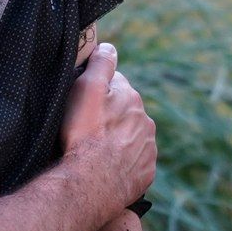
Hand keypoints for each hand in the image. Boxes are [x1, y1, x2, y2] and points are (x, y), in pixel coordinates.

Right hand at [60, 43, 156, 207]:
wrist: (90, 183)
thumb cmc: (84, 134)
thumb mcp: (86, 89)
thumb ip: (101, 64)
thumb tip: (110, 47)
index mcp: (132, 97)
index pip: (115, 85)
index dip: (97, 92)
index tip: (83, 105)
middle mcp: (145, 121)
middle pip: (124, 112)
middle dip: (109, 117)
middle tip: (86, 130)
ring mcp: (148, 148)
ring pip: (130, 137)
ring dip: (116, 140)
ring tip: (95, 151)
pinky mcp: (146, 172)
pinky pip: (134, 162)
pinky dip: (122, 162)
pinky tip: (106, 167)